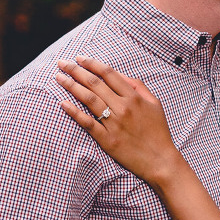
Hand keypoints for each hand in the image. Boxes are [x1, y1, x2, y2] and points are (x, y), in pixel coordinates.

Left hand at [56, 56, 183, 186]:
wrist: (160, 161)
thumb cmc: (158, 132)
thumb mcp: (155, 104)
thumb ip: (138, 86)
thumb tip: (119, 74)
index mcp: (134, 98)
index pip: (108, 74)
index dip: (92, 63)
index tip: (79, 58)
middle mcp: (123, 108)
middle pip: (95, 83)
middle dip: (76, 70)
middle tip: (62, 63)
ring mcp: (114, 124)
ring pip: (88, 99)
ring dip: (71, 86)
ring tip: (59, 78)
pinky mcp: (107, 140)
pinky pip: (87, 123)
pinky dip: (74, 112)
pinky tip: (63, 103)